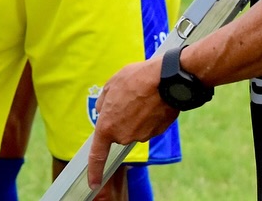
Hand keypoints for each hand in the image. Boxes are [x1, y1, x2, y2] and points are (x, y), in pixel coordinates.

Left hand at [85, 58, 178, 190]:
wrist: (167, 80)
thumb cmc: (136, 79)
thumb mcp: (110, 85)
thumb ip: (103, 102)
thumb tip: (103, 111)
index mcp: (108, 126)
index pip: (98, 154)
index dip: (94, 169)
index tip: (93, 183)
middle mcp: (124, 136)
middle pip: (117, 132)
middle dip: (119, 118)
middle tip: (125, 98)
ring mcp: (142, 136)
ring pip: (133, 127)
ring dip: (134, 115)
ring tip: (140, 96)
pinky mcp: (156, 133)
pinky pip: (147, 126)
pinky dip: (147, 116)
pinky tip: (151, 101)